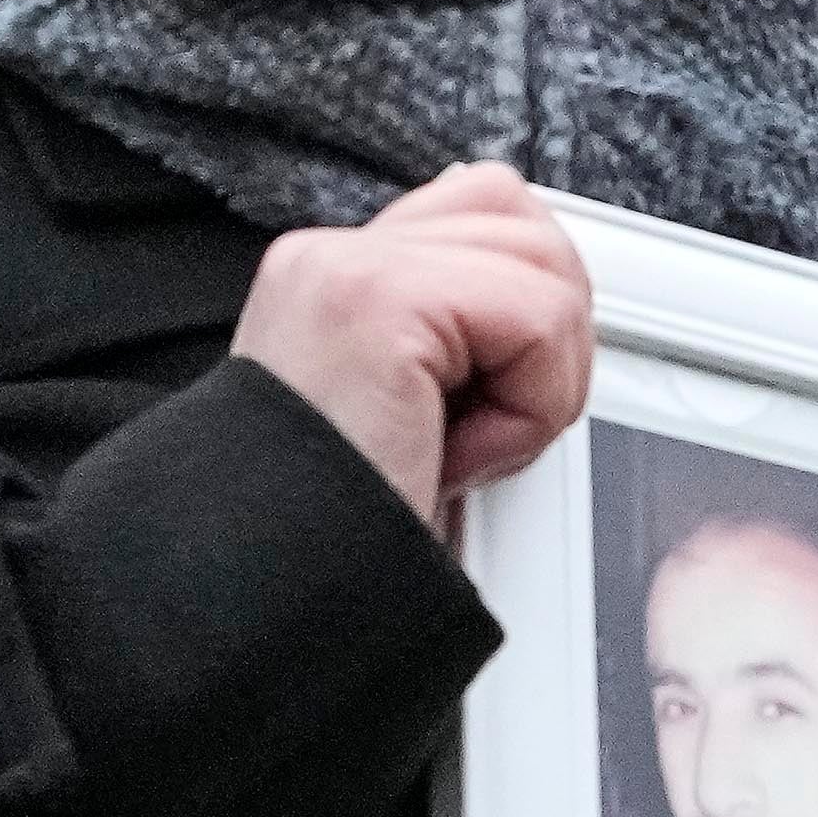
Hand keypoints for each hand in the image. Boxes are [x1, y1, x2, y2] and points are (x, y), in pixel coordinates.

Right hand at [227, 164, 593, 523]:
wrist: (271, 605)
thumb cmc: (346, 540)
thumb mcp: (416, 416)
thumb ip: (462, 334)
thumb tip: (538, 279)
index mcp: (335, 274)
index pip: (490, 212)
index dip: (524, 319)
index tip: (473, 411)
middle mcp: (330, 256)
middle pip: (531, 227)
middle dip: (545, 345)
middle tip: (473, 435)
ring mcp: (347, 268)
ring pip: (547, 270)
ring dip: (537, 385)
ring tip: (458, 448)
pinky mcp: (378, 301)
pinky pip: (537, 321)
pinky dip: (527, 411)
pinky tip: (453, 457)